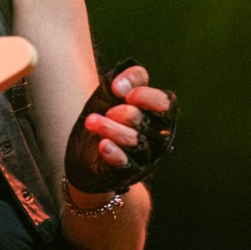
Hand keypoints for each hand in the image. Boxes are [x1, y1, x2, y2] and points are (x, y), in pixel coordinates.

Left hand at [65, 60, 176, 195]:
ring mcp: (143, 155)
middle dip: (125, 113)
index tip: (124, 94)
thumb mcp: (114, 91)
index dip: (146, 96)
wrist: (85, 152)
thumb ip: (128, 78)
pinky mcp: (127, 172)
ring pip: (134, 141)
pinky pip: (125, 164)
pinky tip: (103, 145)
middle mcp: (155, 136)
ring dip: (111, 129)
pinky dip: (115, 153)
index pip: (164, 103)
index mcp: (157, 114)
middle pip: (146, 122)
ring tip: (92, 122)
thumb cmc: (106, 115)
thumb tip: (121, 85)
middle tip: (108, 111)